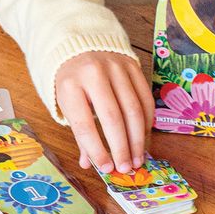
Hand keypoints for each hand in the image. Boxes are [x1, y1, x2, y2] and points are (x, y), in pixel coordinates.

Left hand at [55, 51, 153, 173]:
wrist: (80, 45)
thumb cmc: (73, 81)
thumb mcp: (67, 104)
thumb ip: (80, 133)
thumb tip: (89, 164)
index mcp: (70, 86)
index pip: (84, 124)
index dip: (96, 149)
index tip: (106, 168)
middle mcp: (93, 74)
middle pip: (112, 117)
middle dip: (121, 147)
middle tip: (126, 168)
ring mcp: (115, 68)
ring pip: (133, 110)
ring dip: (137, 139)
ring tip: (137, 159)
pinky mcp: (133, 66)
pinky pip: (145, 98)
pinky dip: (146, 122)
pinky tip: (144, 138)